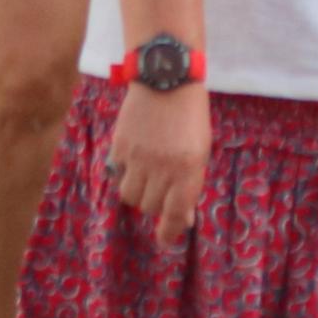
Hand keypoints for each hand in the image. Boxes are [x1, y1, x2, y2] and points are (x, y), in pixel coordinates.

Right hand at [105, 78, 212, 245]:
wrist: (166, 78)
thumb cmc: (190, 116)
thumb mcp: (200, 150)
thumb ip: (192, 183)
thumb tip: (185, 218)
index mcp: (188, 170)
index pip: (176, 214)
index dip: (169, 232)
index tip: (165, 238)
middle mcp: (162, 168)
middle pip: (150, 207)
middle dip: (156, 202)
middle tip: (161, 186)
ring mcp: (137, 158)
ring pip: (129, 195)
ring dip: (138, 191)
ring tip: (146, 173)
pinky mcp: (119, 147)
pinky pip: (116, 175)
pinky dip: (124, 173)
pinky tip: (134, 158)